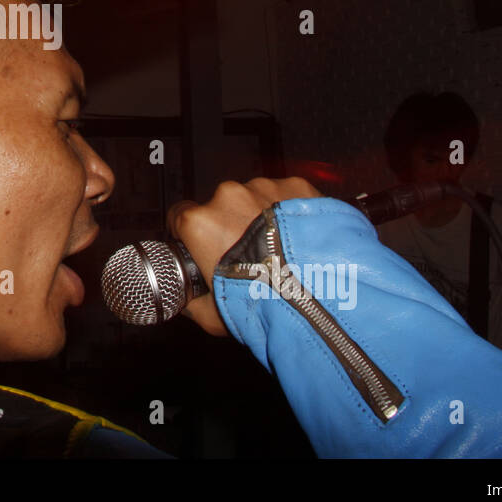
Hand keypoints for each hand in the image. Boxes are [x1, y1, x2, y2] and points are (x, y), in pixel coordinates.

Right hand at [168, 177, 322, 336]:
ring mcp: (264, 187)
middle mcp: (229, 197)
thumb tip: (185, 299)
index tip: (200, 247)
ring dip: (260, 219)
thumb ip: (191, 301)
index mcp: (200, 223)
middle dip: (229, 228)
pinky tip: (296, 239)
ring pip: (254, 199)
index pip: (179, 215)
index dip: (188, 234)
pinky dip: (288, 213)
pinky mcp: (296, 187)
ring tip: (279, 251)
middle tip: (248, 258)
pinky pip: (285, 196)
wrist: (322, 297)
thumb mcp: (212, 314)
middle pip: (220, 207)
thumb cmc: (267, 303)